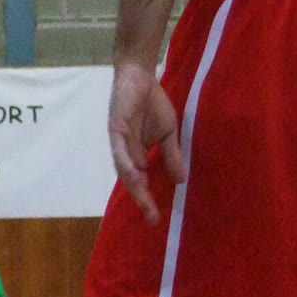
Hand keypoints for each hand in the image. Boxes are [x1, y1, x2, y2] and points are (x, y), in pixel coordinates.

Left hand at [108, 61, 182, 224]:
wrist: (140, 76)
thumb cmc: (152, 103)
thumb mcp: (168, 133)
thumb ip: (171, 155)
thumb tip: (180, 181)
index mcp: (137, 155)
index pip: (141, 183)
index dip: (148, 200)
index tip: (157, 220)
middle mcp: (126, 153)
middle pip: (131, 181)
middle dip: (141, 199)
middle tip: (153, 219)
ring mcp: (119, 142)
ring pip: (124, 169)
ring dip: (133, 185)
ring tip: (145, 201)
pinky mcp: (116, 128)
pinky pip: (120, 149)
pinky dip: (126, 161)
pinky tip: (134, 173)